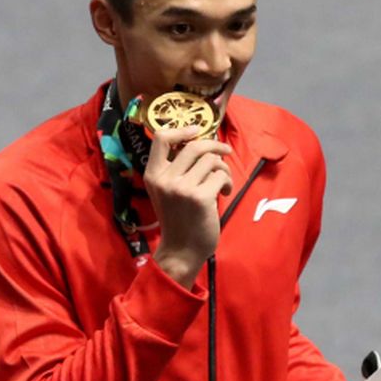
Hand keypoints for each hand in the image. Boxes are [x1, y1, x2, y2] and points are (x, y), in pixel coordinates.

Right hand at [144, 126, 233, 287]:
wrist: (181, 251)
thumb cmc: (178, 220)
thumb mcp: (166, 191)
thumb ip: (176, 168)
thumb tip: (201, 140)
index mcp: (153, 175)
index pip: (161, 137)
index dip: (182, 129)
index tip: (197, 131)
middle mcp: (165, 179)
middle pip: (194, 146)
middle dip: (215, 145)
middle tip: (225, 151)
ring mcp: (182, 188)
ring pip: (211, 160)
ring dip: (223, 168)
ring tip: (223, 182)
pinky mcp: (201, 197)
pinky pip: (220, 175)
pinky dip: (227, 181)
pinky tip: (225, 193)